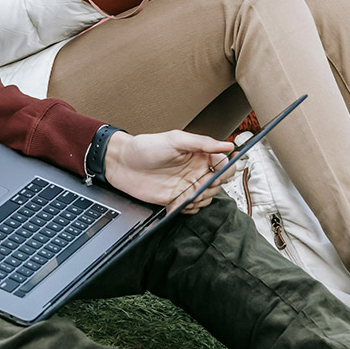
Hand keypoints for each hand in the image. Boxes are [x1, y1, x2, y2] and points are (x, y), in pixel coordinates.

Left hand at [103, 130, 235, 213]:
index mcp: (198, 154)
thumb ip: (202, 143)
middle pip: (218, 183)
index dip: (225, 170)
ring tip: (188, 195)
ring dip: (200, 200)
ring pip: (207, 198)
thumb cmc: (145, 147)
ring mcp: (186, 185)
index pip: (223, 164)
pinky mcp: (176, 199)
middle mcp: (195, 170)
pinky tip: (177, 203)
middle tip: (199, 186)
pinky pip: (191, 208)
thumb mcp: (175, 139)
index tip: (217, 173)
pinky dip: (188, 208)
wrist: (122, 164)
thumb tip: (226, 145)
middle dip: (212, 187)